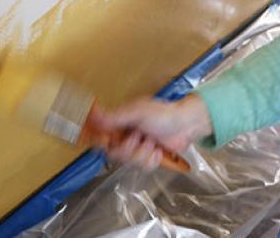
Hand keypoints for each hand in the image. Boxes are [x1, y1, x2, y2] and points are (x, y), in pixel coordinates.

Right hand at [89, 94, 212, 170]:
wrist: (186, 125)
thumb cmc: (163, 114)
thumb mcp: (137, 112)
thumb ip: (115, 117)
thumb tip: (93, 114)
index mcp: (120, 123)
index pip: (100, 136)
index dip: (101, 142)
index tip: (107, 141)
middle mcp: (125, 136)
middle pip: (113, 153)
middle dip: (128, 148)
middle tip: (139, 136)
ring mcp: (137, 148)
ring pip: (129, 162)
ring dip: (143, 152)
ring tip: (153, 141)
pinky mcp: (148, 158)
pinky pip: (143, 167)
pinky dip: (152, 159)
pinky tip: (158, 150)